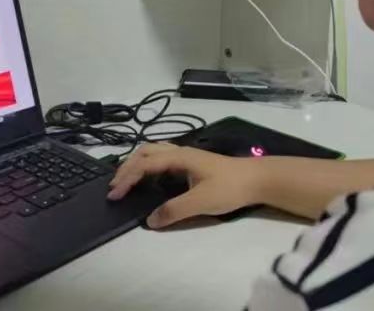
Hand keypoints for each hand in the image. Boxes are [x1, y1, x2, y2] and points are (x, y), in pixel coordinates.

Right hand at [108, 143, 264, 228]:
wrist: (258, 179)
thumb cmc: (231, 187)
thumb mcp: (201, 202)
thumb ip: (174, 211)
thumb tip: (149, 221)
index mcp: (179, 157)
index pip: (144, 164)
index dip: (126, 179)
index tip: (114, 195)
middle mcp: (180, 152)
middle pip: (145, 152)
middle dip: (127, 167)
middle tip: (114, 187)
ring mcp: (187, 156)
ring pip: (154, 152)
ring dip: (137, 164)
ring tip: (126, 181)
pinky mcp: (194, 163)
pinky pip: (163, 158)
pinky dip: (149, 166)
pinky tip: (150, 179)